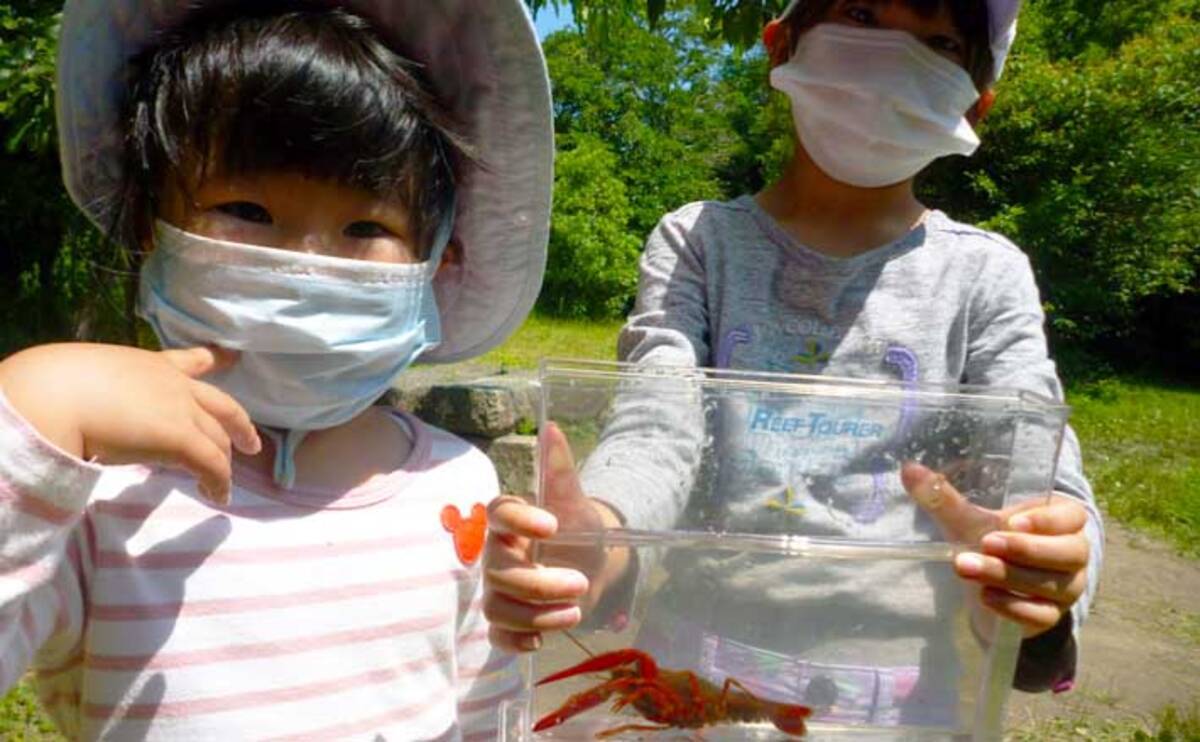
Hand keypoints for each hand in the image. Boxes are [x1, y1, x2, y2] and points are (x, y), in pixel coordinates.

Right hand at [0, 343, 260, 503]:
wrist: (57, 394)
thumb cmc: (59, 384)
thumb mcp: (91, 376)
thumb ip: (108, 391)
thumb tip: (98, 410)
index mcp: (151, 365)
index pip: (189, 361)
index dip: (214, 360)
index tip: (231, 359)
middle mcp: (174, 385)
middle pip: (220, 406)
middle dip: (239, 425)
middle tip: (252, 443)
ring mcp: (181, 411)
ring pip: (217, 439)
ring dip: (224, 463)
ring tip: (224, 483)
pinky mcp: (182, 438)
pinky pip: (211, 464)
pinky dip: (219, 481)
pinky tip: (218, 495)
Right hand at [483, 421, 627, 652]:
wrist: (593, 563)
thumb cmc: (578, 529)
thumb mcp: (575, 501)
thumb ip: (560, 468)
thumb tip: (551, 427)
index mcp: (511, 523)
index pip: (499, 514)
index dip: (520, 520)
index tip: (552, 525)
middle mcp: (499, 556)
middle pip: (500, 573)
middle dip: (540, 584)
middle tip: (581, 582)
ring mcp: (500, 590)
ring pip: (497, 608)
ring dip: (535, 617)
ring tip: (574, 612)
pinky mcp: (509, 620)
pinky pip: (498, 636)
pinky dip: (515, 643)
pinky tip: (540, 643)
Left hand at [902, 462, 1088, 637]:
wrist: (991, 588)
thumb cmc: (989, 540)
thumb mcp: (969, 520)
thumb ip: (944, 497)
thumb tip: (909, 470)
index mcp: (1062, 521)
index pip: (1072, 517)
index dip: (1047, 520)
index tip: (1011, 520)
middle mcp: (1073, 555)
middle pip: (1067, 552)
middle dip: (1024, 549)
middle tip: (986, 542)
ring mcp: (1065, 588)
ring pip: (1051, 584)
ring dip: (1007, 575)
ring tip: (967, 566)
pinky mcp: (1050, 616)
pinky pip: (1041, 615)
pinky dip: (1013, 607)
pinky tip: (985, 596)